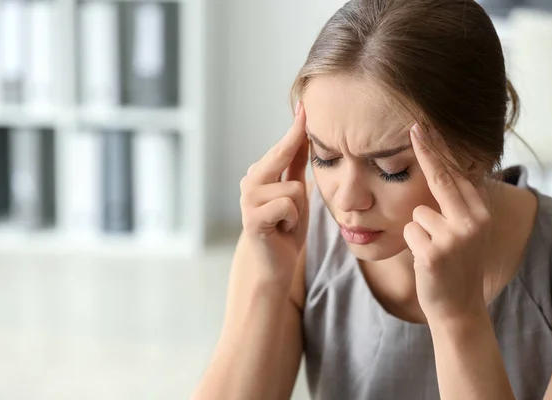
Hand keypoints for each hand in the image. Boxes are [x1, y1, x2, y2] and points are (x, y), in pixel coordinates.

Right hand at [239, 102, 309, 283]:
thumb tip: (303, 133)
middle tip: (293, 199)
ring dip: (299, 210)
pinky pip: (288, 206)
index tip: (304, 104)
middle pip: (285, 159)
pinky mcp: (252, 217)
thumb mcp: (296, 192)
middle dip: (298, 175)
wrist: (275, 264)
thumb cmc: (286, 227)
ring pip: (294, 188)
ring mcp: (248, 198)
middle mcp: (250, 181)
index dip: (296, 129)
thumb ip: (297, 164)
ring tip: (287, 222)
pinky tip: (282, 230)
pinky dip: (293, 220)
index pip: (283, 147)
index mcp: (260, 173)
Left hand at [404, 124, 491, 325]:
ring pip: (416, 213)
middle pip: (441, 178)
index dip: (438, 151)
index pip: (456, 175)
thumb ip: (456, 205)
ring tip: (432, 250)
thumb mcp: (465, 233)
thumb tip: (441, 171)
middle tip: (414, 126)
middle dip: (426, 150)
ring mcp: (454, 237)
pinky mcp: (434, 252)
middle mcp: (472, 221)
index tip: (425, 129)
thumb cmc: (456, 266)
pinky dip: (411, 244)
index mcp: (480, 214)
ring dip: (417, 230)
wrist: (458, 307)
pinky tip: (426, 261)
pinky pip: (409, 231)